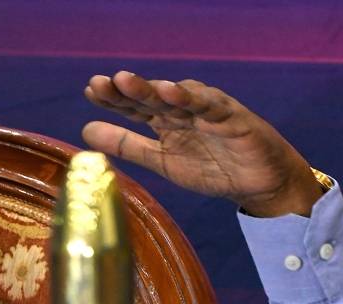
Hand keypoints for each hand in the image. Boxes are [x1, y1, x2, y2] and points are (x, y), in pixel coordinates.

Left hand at [81, 72, 324, 216]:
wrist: (258, 184)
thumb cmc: (212, 169)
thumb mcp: (161, 160)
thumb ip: (126, 146)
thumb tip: (84, 130)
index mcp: (165, 120)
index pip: (134, 107)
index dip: (113, 99)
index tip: (90, 91)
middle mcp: (183, 110)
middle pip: (150, 97)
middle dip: (125, 89)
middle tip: (101, 82)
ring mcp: (206, 111)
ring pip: (176, 96)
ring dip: (151, 88)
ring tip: (125, 80)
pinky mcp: (231, 117)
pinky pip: (209, 105)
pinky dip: (191, 98)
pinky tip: (171, 91)